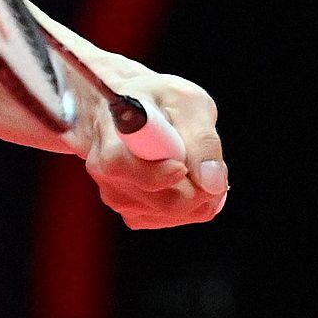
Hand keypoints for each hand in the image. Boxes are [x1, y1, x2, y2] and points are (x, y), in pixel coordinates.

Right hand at [75, 63, 225, 228]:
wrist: (136, 110)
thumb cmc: (160, 98)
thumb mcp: (187, 100)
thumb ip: (202, 137)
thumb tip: (211, 181)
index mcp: (111, 131)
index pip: (123, 165)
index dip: (159, 173)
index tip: (181, 167)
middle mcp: (105, 169)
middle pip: (165, 201)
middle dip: (199, 185)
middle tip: (205, 159)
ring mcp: (115, 195)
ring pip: (174, 213)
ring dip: (197, 192)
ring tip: (191, 160)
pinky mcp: (130, 212)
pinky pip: (173, 219)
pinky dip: (189, 204)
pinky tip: (181, 178)